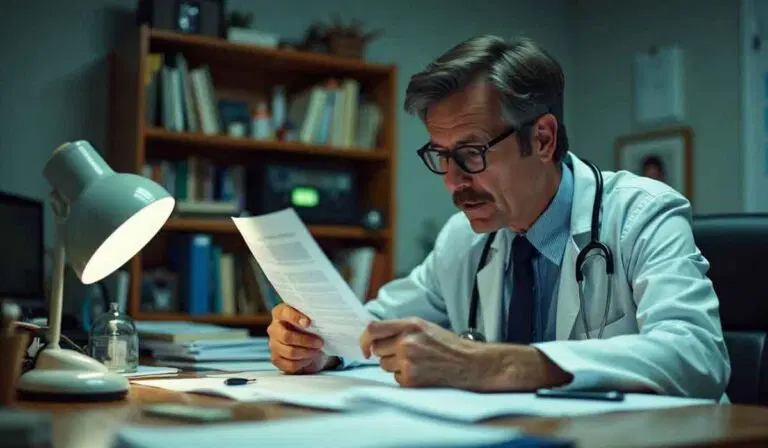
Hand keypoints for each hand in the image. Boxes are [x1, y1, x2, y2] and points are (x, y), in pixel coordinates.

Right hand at [267, 304, 338, 373]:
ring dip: (307, 353)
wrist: (309, 344)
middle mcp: (273, 328)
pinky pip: (290, 364)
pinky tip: (309, 358)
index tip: (309, 323)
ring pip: (290, 352)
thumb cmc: (310, 328)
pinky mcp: (276, 359)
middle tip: (320, 342)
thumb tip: (322, 319)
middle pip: (286, 336)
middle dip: (306, 341)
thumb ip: (312, 316)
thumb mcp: (311, 319)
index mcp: (280, 313)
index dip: (296, 318)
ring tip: (316, 351)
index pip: (285, 313)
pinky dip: (303, 362)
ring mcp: (273, 344)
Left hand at [359, 317, 481, 387]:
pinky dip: (404, 378)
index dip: (364, 339)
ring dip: (395, 366)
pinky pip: (395, 379)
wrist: (470, 364)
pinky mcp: (411, 379)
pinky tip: (420, 372)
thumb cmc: (448, 345)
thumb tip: (373, 334)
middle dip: (385, 353)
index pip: (373, 329)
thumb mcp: (424, 327)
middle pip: (377, 350)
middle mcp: (407, 342)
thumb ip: (400, 328)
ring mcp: (408, 362)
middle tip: (403, 354)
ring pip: (384, 366)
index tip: (365, 348)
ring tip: (415, 362)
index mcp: (410, 325)